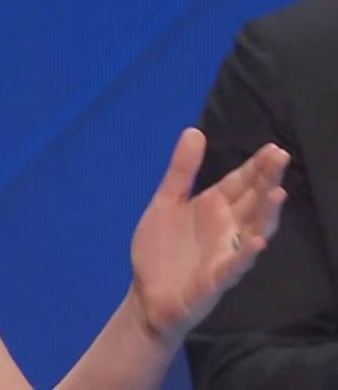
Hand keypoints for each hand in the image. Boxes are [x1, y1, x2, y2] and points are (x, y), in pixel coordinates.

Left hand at [129, 128, 288, 341]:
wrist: (146, 296)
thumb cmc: (161, 249)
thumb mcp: (166, 202)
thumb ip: (181, 170)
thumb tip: (194, 131)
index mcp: (213, 208)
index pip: (240, 184)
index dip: (256, 167)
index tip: (273, 148)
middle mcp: (226, 229)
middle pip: (252, 202)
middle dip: (267, 181)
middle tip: (281, 157)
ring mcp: (224, 254)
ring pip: (253, 232)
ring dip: (266, 215)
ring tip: (278, 193)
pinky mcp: (216, 280)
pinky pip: (234, 266)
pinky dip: (245, 254)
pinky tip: (256, 241)